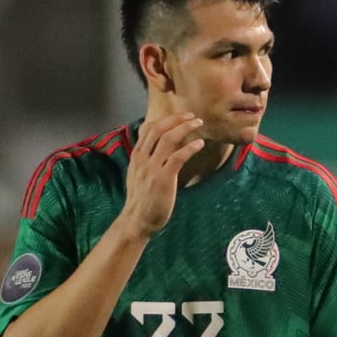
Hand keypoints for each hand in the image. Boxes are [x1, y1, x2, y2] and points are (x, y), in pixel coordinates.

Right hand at [120, 112, 203, 237]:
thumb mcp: (138, 175)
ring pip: (168, 139)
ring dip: (185, 128)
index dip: (166, 119)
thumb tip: (160, 149)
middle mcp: (142, 159)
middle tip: (192, 116)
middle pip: (159, 129)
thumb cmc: (141, 200)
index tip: (180, 116)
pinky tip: (199, 144)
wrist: (137, 220)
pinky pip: (178, 157)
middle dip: (177, 119)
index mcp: (136, 156)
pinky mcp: (163, 179)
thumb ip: (147, 160)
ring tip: (198, 124)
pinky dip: (190, 147)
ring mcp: (152, 168)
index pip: (149, 129)